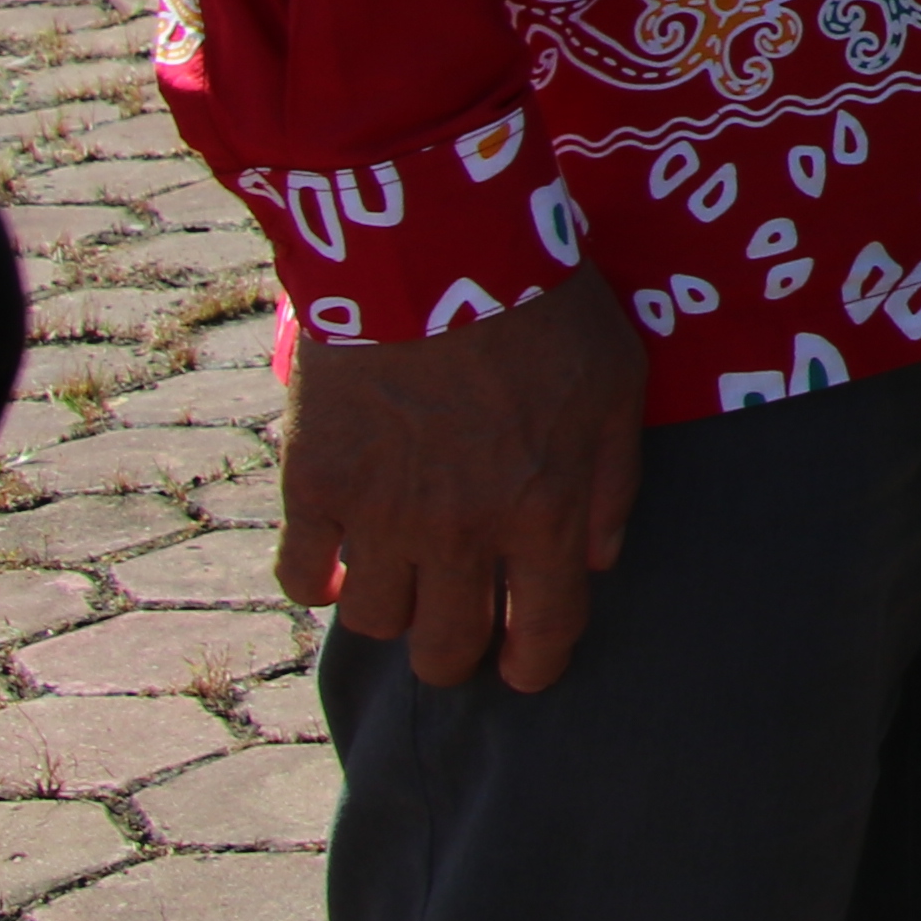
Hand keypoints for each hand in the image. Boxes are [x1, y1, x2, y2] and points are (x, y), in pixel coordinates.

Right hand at [276, 269, 644, 690]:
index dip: (534, 665)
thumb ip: (612, 483)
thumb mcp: (618, 386)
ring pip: (376, 623)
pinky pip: (301, 576)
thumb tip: (597, 560)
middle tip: (460, 633)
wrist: (436, 249)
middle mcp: (460, 533)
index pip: (542, 632)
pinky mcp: (315, 484)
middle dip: (458, 653)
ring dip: (394, 611)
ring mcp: (380, 515)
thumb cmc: (544, 306)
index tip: (526, 671)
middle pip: (446, 649)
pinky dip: (319, 580)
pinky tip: (338, 563)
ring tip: (404, 582)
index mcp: (542, 513)